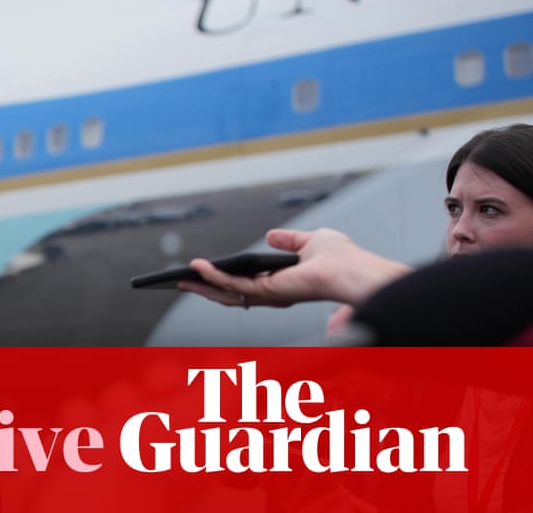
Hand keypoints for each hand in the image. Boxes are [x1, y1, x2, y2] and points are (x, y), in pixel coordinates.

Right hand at [177, 228, 411, 307]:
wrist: (352, 269)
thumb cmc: (340, 258)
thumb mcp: (309, 241)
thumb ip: (288, 240)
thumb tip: (270, 236)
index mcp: (282, 285)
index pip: (247, 286)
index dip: (224, 282)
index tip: (204, 276)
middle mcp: (273, 295)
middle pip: (230, 295)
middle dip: (204, 289)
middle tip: (182, 283)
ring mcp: (268, 296)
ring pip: (226, 294)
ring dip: (201, 286)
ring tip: (180, 278)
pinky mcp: (266, 292)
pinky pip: (232, 285)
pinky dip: (212, 276)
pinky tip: (197, 267)